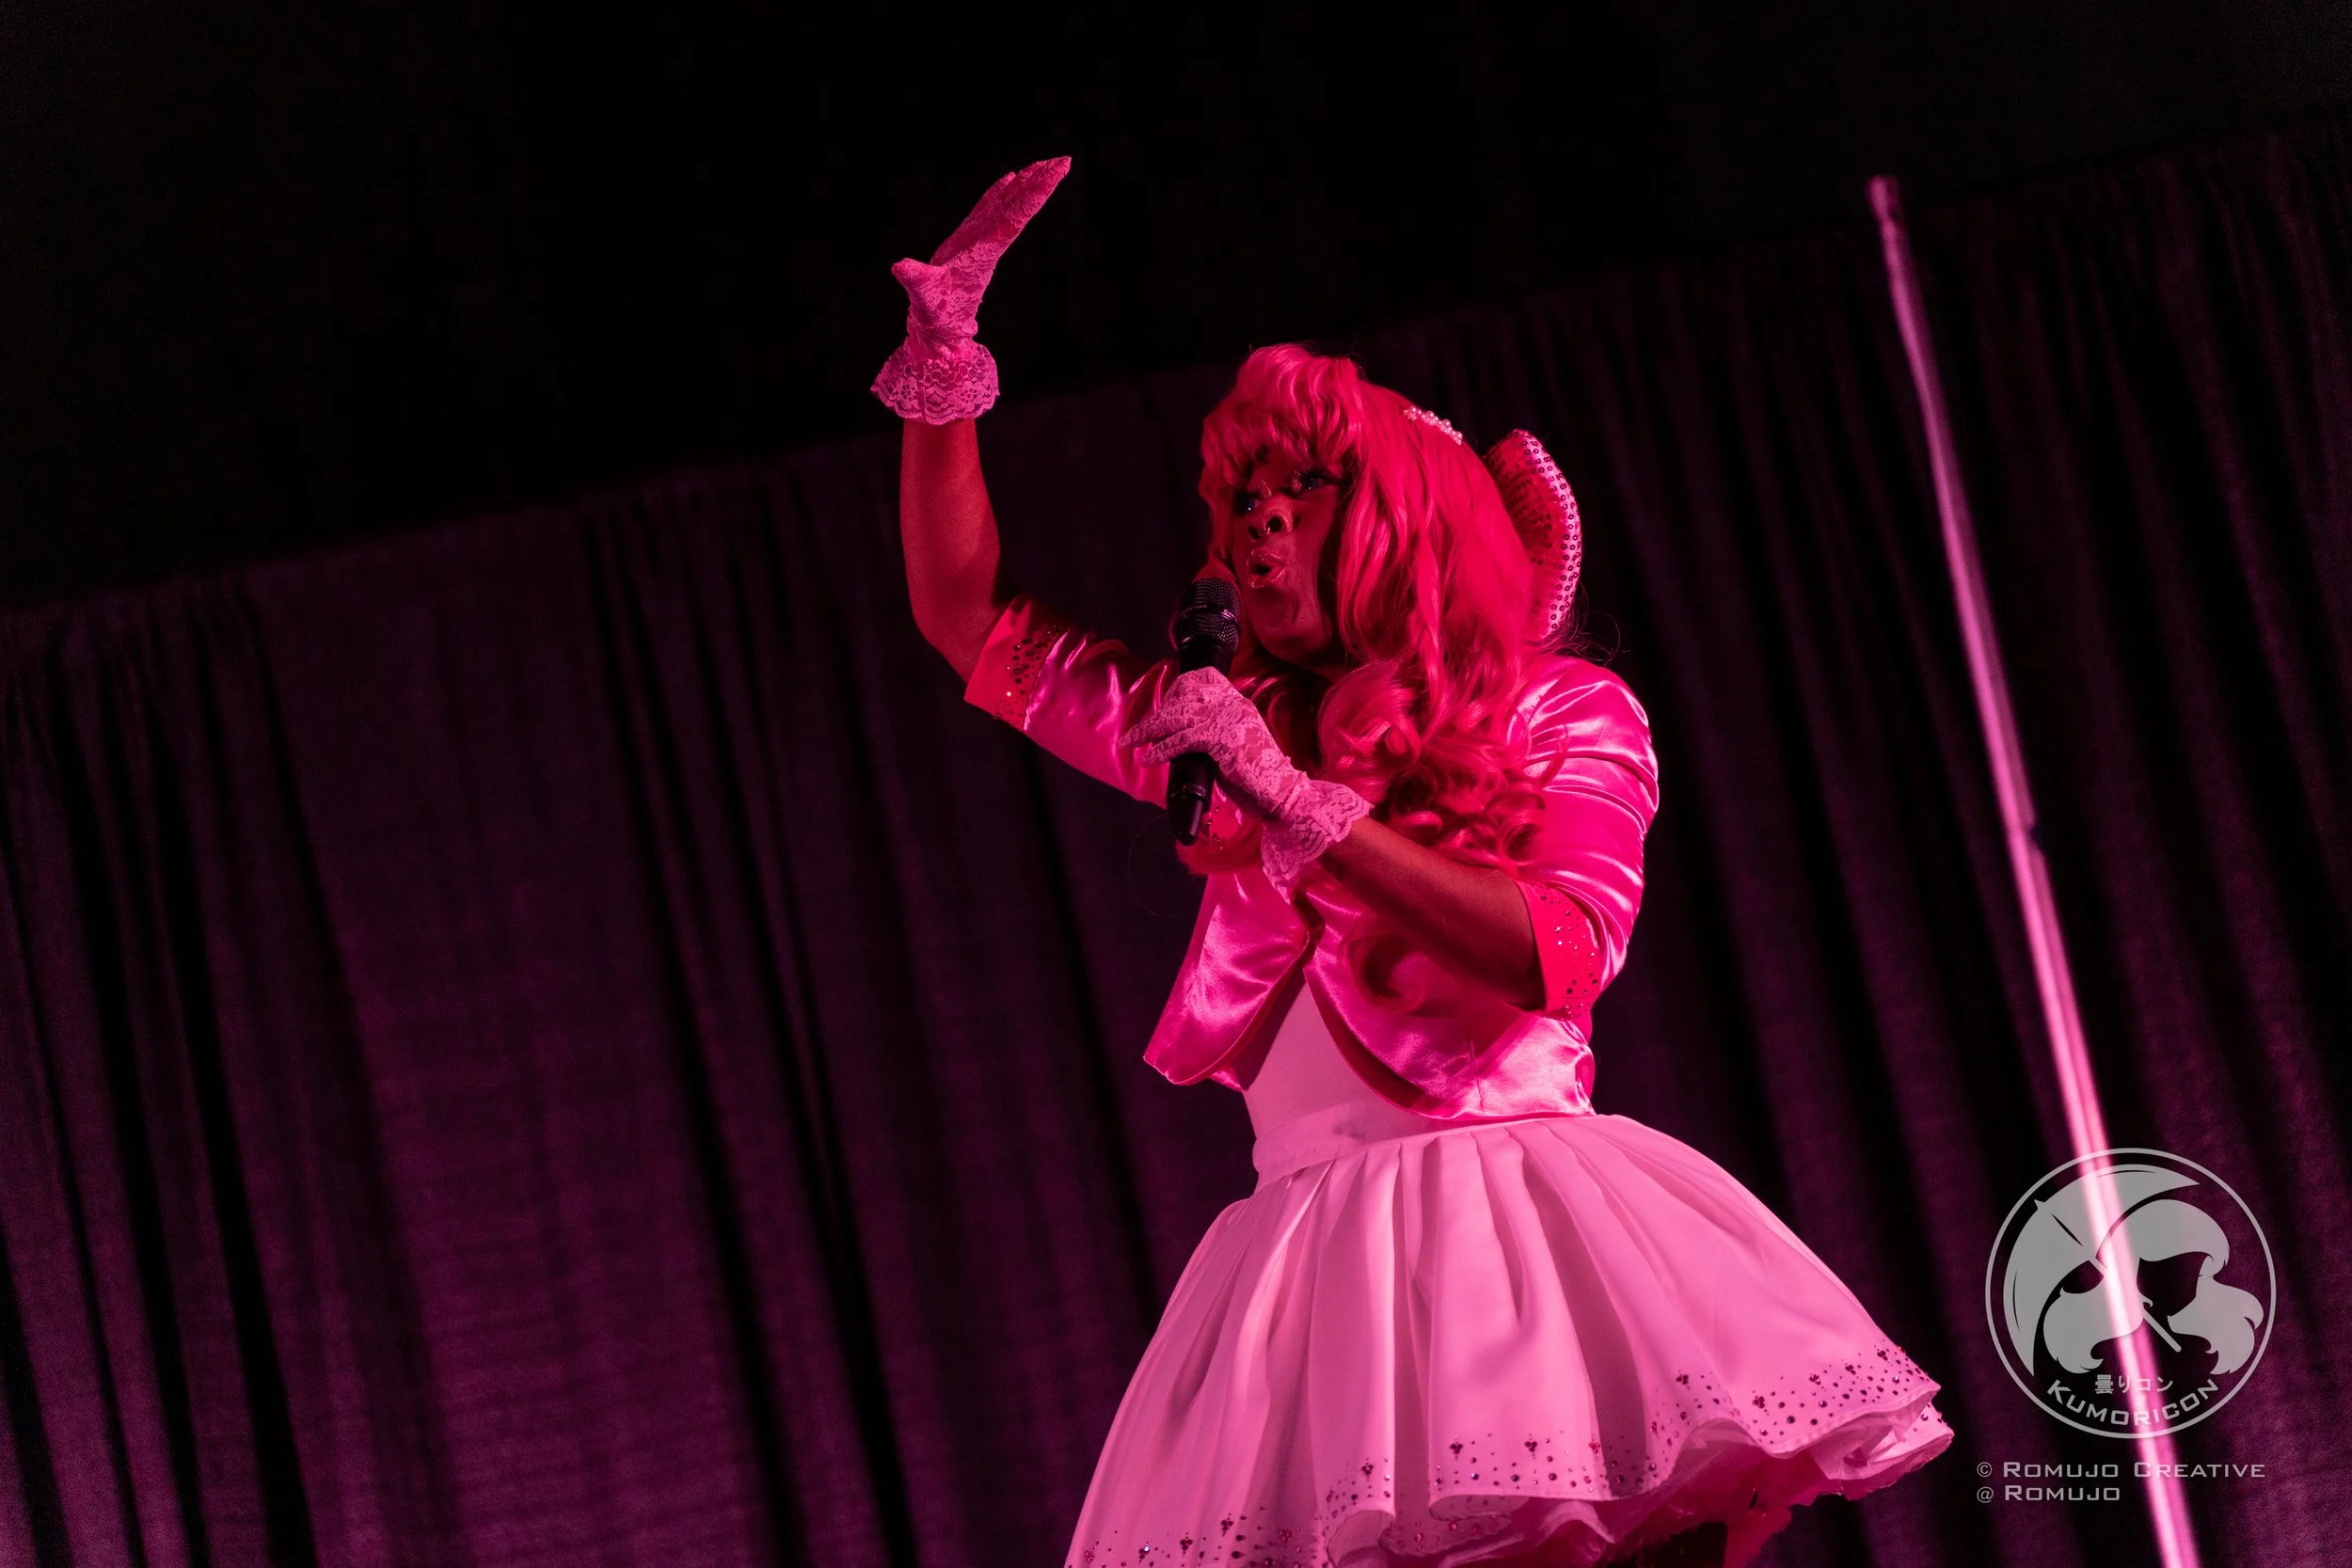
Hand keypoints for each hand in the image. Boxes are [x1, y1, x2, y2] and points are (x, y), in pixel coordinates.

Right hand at [872, 156, 1069, 423]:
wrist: (940, 335)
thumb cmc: (935, 319)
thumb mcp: (924, 301)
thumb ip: (916, 281)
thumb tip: (901, 267)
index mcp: (983, 255)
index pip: (1013, 219)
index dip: (1033, 196)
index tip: (1055, 175)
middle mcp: (987, 246)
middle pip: (1017, 210)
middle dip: (1038, 185)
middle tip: (1063, 161)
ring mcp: (978, 244)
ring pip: (1005, 208)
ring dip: (1024, 186)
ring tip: (1043, 164)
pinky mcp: (967, 243)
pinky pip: (987, 212)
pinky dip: (999, 194)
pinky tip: (1010, 179)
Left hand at [1120, 668, 1371, 896]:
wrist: (1284, 796)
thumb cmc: (1258, 778)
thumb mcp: (1232, 747)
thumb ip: (1211, 736)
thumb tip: (1178, 738)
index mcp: (1238, 705)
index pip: (1205, 679)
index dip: (1178, 688)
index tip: (1161, 704)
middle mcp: (1235, 707)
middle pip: (1185, 697)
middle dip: (1156, 714)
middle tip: (1134, 732)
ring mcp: (1230, 723)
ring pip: (1179, 716)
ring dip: (1149, 730)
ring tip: (1130, 741)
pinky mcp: (1226, 743)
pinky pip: (1184, 740)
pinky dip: (1162, 749)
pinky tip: (1149, 758)